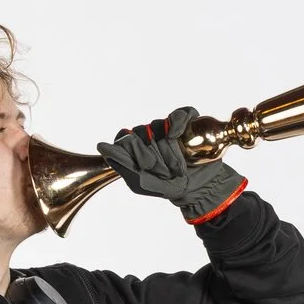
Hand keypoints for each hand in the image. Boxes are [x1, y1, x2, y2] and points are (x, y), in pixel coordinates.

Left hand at [95, 109, 246, 225]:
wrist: (200, 188)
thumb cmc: (169, 187)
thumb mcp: (142, 184)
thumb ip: (123, 166)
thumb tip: (102, 147)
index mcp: (136, 147)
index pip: (124, 138)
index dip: (132, 150)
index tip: (145, 166)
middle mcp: (150, 135)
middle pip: (140, 131)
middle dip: (151, 154)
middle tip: (163, 171)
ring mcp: (168, 127)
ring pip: (158, 125)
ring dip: (167, 149)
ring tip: (178, 167)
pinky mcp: (187, 122)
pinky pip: (179, 114)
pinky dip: (178, 123)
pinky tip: (178, 136)